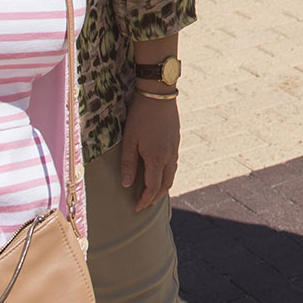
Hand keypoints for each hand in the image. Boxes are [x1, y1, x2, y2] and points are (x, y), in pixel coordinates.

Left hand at [118, 92, 180, 211]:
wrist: (158, 95)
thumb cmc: (140, 116)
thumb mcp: (129, 139)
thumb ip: (128, 163)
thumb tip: (126, 185)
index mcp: (156, 158)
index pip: (152, 187)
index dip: (145, 200)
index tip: (137, 208)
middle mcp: (168, 156)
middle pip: (165, 185)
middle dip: (155, 197)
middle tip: (145, 205)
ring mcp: (174, 148)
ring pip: (171, 174)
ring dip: (162, 187)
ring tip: (152, 193)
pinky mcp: (175, 140)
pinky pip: (173, 164)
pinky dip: (167, 174)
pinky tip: (159, 172)